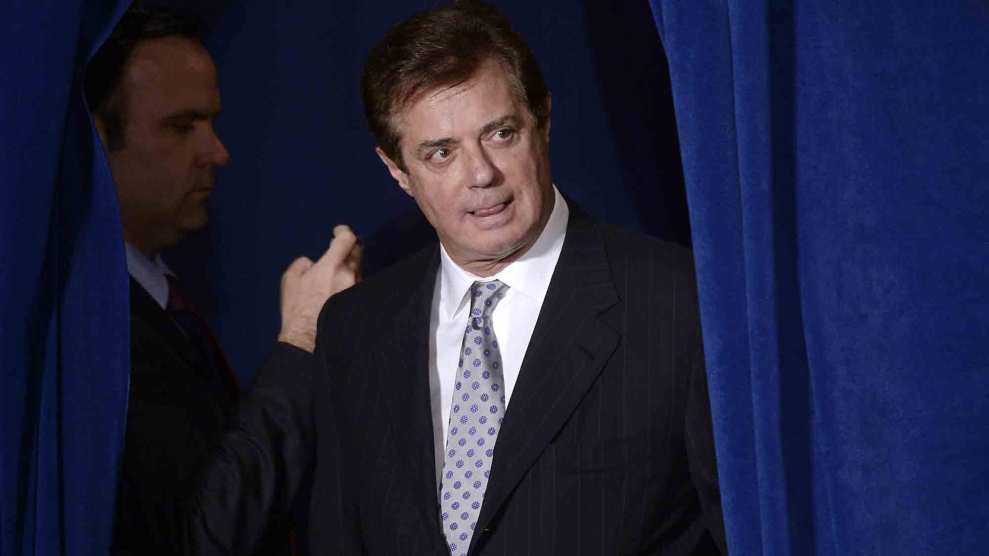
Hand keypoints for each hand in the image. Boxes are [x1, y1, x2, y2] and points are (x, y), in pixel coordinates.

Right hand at [277, 225, 361, 351]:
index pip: (347, 239)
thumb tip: (312, 263)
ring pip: (358, 270)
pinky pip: (357, 286)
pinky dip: (349, 284)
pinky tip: (338, 293)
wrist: (307, 338)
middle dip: (348, 247)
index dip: (344, 231)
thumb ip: (303, 264)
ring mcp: (357, 290)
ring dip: (348, 269)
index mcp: (331, 267)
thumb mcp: (290, 280)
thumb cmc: (297, 309)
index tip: (338, 232)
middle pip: (358, 251)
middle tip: (339, 249)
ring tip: (333, 278)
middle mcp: (349, 276)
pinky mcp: (360, 303)